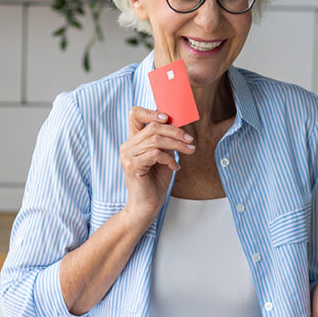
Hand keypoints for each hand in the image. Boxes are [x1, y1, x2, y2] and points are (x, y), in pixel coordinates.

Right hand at [119, 107, 195, 223]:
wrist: (147, 205)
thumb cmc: (155, 181)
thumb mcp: (163, 156)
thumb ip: (166, 141)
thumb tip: (178, 126)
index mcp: (133, 140)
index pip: (135, 114)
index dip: (151, 112)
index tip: (168, 118)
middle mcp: (127, 146)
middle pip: (152, 127)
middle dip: (175, 132)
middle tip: (190, 140)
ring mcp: (128, 156)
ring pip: (156, 140)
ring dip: (177, 145)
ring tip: (190, 151)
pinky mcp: (133, 166)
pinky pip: (155, 154)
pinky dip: (169, 159)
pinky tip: (176, 166)